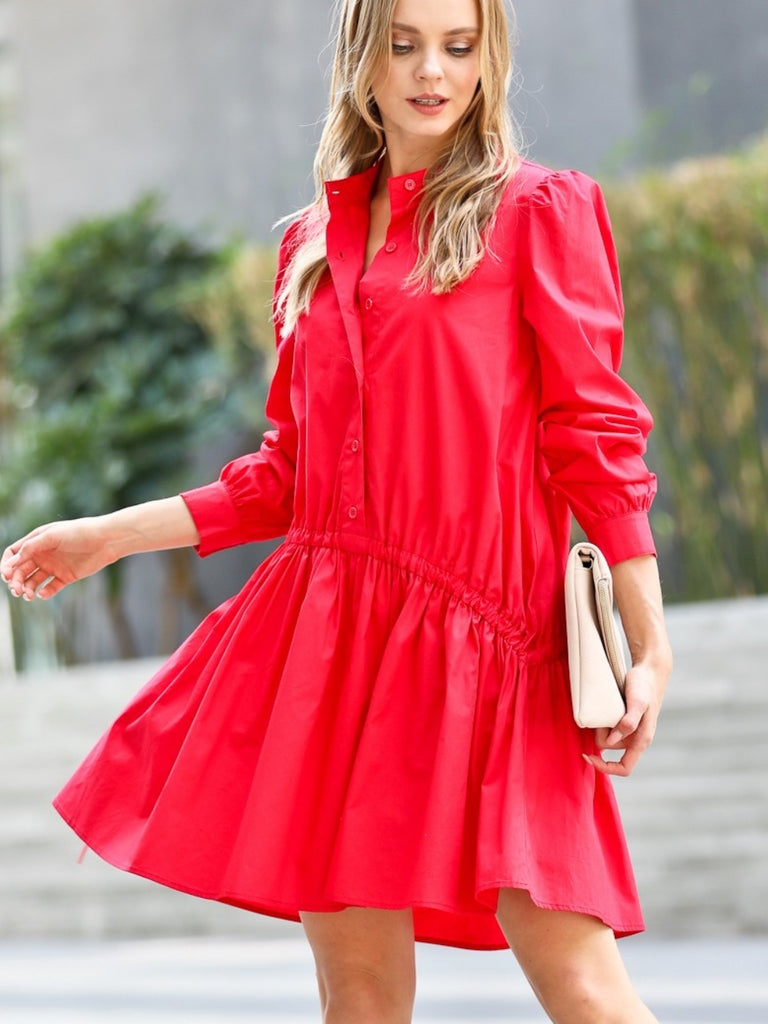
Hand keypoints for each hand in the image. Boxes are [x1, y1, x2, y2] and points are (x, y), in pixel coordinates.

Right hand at [1, 518, 116, 600]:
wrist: (105, 540)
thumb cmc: (77, 532)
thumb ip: (31, 547)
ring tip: (28, 595)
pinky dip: (44, 593)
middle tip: (16, 591)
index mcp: (36, 541)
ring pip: (33, 581)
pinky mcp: (65, 577)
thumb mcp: (51, 536)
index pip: (13, 554)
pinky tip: (42, 594)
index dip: (7, 565)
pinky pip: (50, 588)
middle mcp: (42, 554)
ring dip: (27, 589)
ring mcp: (53, 566)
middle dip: (15, 581)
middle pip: (21, 570)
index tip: (6, 575)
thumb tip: (11, 562)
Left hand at [583, 660, 666, 776]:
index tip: (588, 755)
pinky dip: (601, 721)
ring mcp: (629, 731)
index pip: (624, 768)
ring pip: (606, 736)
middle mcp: (635, 739)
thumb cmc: (645, 686)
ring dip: (600, 725)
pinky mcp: (623, 721)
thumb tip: (611, 742)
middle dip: (599, 733)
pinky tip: (602, 707)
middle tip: (602, 711)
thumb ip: (628, 722)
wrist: (649, 672)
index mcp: (641, 740)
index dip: (605, 767)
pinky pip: (607, 727)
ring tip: (607, 705)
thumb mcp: (638, 702)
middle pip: (608, 747)